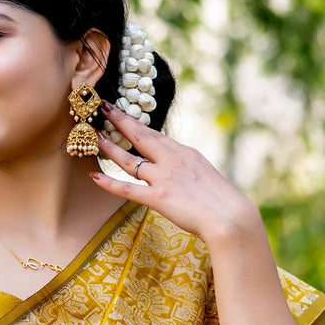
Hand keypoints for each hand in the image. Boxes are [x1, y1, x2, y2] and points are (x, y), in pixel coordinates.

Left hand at [91, 100, 262, 250]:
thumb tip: (174, 168)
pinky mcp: (159, 197)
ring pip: (129, 159)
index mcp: (185, 153)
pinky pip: (128, 188)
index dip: (136, 123)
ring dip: (109, 147)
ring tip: (93, 136)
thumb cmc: (221, 201)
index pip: (155, 134)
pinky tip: (94, 176)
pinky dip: (109, 183)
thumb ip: (186, 168)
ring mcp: (164, 177)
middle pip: (140, 136)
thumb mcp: (204, 174)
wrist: (231, 217)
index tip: (122, 113)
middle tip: (103, 107)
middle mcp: (172, 160)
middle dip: (120, 120)